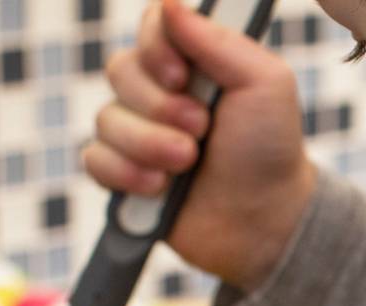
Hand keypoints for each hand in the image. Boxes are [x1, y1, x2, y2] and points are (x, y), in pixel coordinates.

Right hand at [83, 0, 316, 292]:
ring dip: (148, 145)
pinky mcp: (126, 177)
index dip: (157, 49)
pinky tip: (158, 188)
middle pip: (120, 71)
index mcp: (195, 61)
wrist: (264, 223)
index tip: (184, 78)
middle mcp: (160, 92)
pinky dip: (124, 174)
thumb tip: (169, 3)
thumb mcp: (265, 85)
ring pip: (106, 119)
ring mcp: (139, 135)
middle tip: (201, 133)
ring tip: (187, 165)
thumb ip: (219, 40)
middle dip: (160, 108)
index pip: (150, 26)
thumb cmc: (270, 153)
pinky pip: (94, 160)